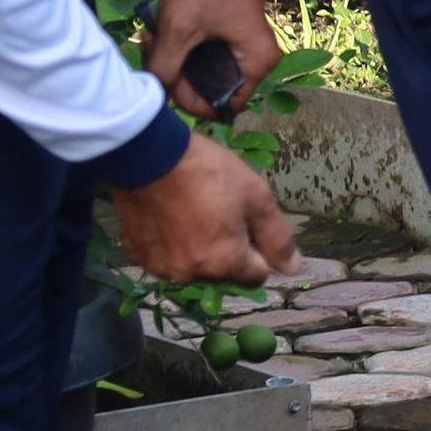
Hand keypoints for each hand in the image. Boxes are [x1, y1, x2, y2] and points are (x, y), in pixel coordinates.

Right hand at [108, 128, 300, 285]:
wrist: (149, 154)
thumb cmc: (209, 173)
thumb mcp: (256, 197)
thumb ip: (278, 237)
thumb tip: (294, 269)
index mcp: (225, 263)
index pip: (256, 276)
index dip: (257, 249)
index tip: (246, 221)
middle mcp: (192, 274)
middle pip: (223, 271)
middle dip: (228, 249)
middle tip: (219, 210)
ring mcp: (160, 266)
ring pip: (193, 265)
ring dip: (198, 247)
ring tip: (192, 210)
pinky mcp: (137, 253)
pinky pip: (164, 255)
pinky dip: (170, 242)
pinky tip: (169, 215)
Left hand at [146, 0, 281, 116]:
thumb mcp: (179, 29)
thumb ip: (165, 68)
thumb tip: (155, 93)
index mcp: (258, 64)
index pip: (221, 106)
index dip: (187, 99)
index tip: (163, 75)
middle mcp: (259, 59)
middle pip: (212, 88)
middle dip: (176, 75)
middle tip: (151, 49)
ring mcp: (247, 45)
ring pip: (205, 70)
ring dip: (176, 60)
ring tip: (152, 37)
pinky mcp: (235, 33)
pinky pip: (208, 53)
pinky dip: (184, 47)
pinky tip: (162, 31)